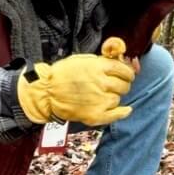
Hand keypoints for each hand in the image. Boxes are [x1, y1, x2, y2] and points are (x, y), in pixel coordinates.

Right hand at [17, 53, 134, 126]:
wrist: (46, 92)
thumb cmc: (62, 74)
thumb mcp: (82, 60)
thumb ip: (101, 61)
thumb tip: (118, 61)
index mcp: (98, 67)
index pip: (123, 69)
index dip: (127, 72)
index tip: (127, 75)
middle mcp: (101, 83)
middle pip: (124, 85)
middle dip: (122, 84)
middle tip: (116, 85)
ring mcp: (99, 100)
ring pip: (118, 99)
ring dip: (114, 97)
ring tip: (103, 95)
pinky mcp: (95, 115)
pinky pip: (116, 115)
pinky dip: (122, 112)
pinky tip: (126, 110)